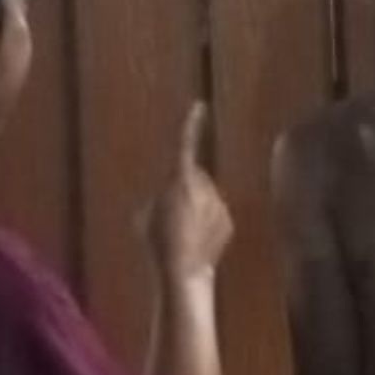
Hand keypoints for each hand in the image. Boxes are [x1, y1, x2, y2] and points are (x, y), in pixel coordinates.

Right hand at [142, 102, 233, 279]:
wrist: (182, 268)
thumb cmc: (157, 240)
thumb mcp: (145, 214)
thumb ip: (158, 197)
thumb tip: (166, 197)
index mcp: (181, 179)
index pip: (186, 144)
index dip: (192, 124)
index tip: (200, 106)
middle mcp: (204, 185)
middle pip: (194, 179)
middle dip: (186, 190)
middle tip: (171, 216)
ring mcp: (219, 202)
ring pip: (206, 199)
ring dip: (196, 210)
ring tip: (182, 233)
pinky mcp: (228, 219)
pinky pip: (215, 217)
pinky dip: (207, 225)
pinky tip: (196, 242)